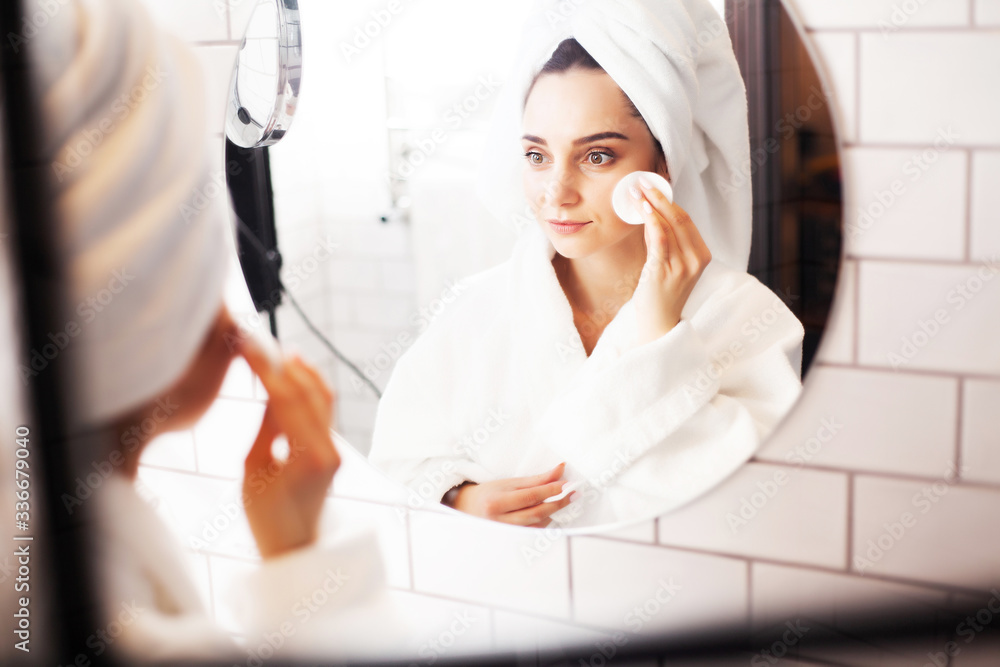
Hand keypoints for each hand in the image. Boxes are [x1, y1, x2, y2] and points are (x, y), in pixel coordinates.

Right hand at [239, 336, 339, 558]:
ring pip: (322, 395)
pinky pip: (324, 407)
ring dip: (299, 370)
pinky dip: (308, 385)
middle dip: (282, 363)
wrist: (295, 548)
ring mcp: (335, 448)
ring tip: (274, 350)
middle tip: (257, 341)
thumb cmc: (266, 518)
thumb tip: (270, 388)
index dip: (267, 367)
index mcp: (308, 458)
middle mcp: (329, 449)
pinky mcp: (332, 447)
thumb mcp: (253, 472)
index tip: (248, 345)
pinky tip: (292, 370)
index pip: (288, 399)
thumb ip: (266, 428)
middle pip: (309, 392)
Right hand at [446, 463, 574, 526]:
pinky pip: (534, 532)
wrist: (467, 510)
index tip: (568, 484)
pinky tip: (547, 513)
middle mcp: (499, 521)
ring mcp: (504, 534)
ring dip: (552, 512)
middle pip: (536, 513)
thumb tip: (560, 470)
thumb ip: (536, 479)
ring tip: (560, 500)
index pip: (530, 496)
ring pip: (537, 525)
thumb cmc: (489, 493)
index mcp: (496, 502)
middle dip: (558, 503)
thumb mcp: (509, 483)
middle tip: (574, 493)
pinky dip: (544, 522)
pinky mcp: (510, 541)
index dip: (551, 490)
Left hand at [630, 176, 711, 345]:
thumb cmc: (661, 294)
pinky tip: (643, 209)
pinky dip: (652, 221)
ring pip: (669, 226)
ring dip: (652, 205)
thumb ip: (662, 241)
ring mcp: (682, 267)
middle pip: (679, 219)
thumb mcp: (667, 264)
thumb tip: (650, 214)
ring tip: (637, 192)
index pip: (686, 220)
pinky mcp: (665, 273)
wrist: (658, 325)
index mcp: (702, 255)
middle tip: (642, 182)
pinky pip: (660, 240)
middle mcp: (696, 260)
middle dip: (660, 197)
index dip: (668, 200)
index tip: (652, 186)